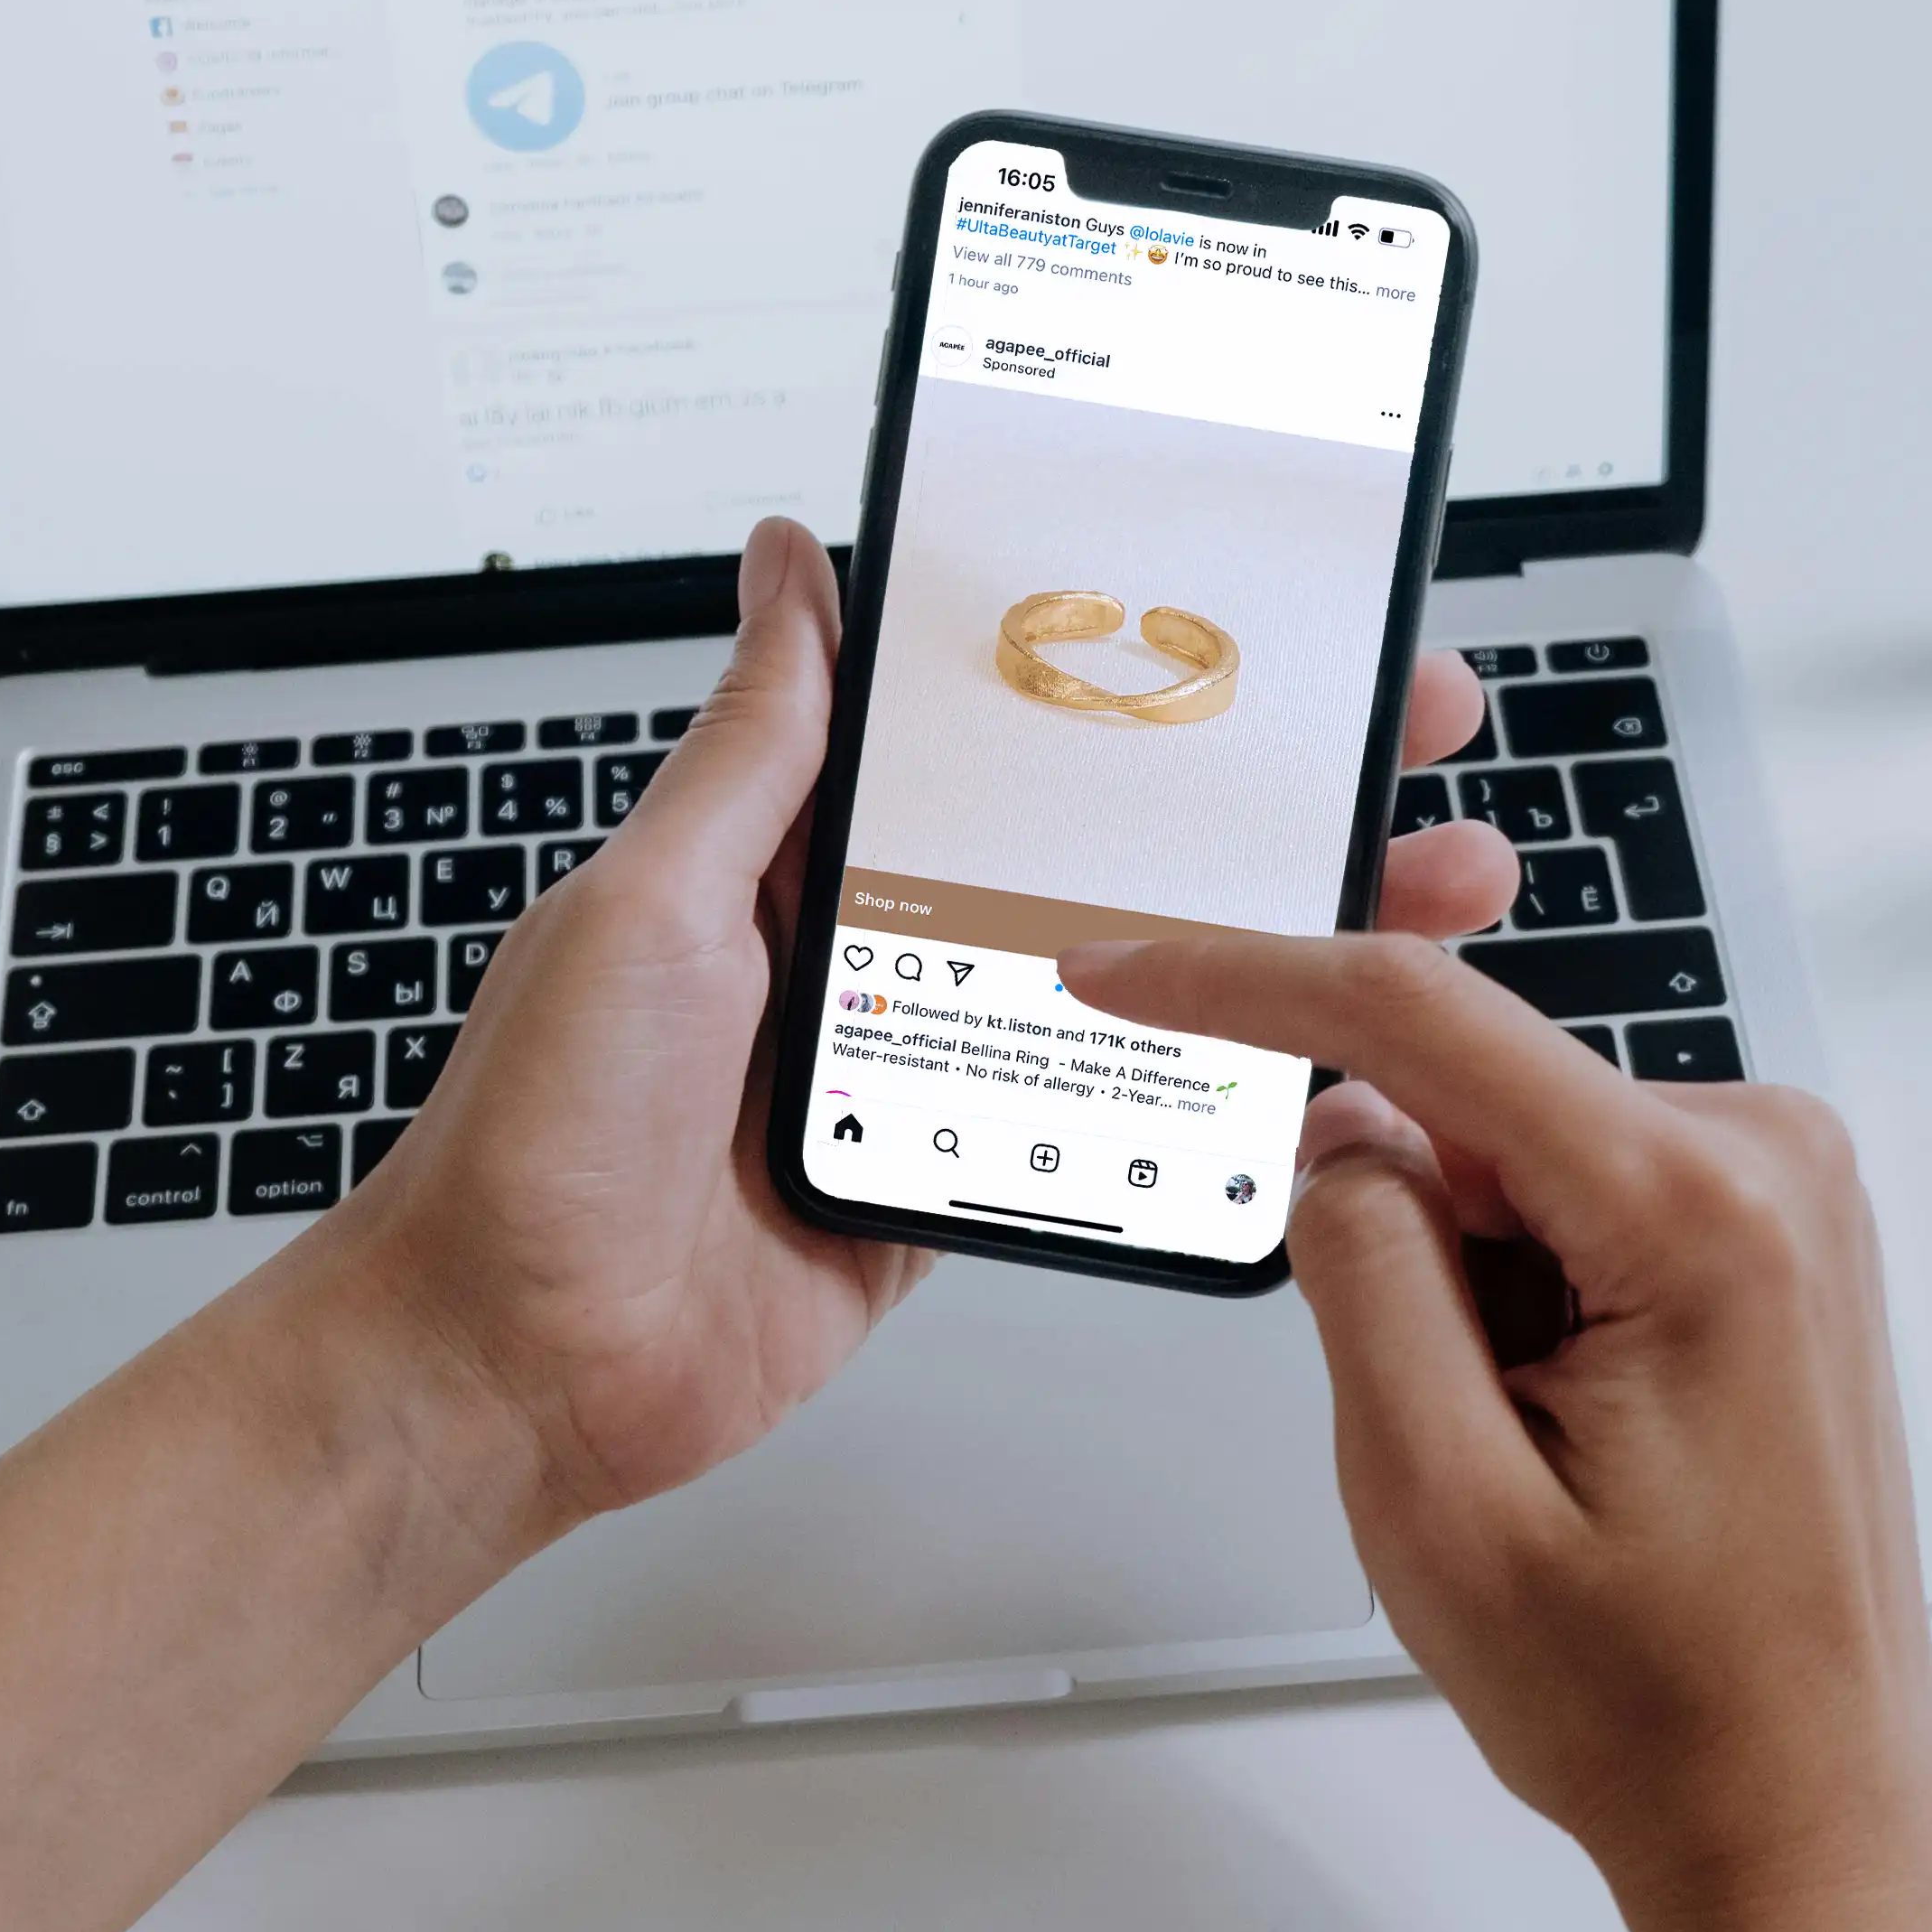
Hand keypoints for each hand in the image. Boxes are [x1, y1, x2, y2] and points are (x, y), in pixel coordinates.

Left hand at [290, 514, 1526, 1609]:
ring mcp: (924, 1064)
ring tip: (1415, 894)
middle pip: (1107, 844)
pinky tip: (1315, 1059)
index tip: (1257, 621)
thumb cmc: (536, 1134)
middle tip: (1399, 741)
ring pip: (1136, 978)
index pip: (1005, 727)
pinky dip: (1207, 1095)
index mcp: (804, 848)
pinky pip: (1100, 1124)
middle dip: (1261, 794)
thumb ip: (755, 749)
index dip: (1133, 671)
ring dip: (1275, 938)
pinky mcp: (950, 1182)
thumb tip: (788, 568)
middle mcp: (877, 941)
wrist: (516, 1364)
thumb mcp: (651, 900)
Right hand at [1045, 926, 1931, 1931]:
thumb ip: (1364, 1277)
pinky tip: (1578, 1432)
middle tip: (1456, 1433)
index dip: (1245, 980)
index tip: (1122, 969)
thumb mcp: (1437, 1502)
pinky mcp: (1777, 1235)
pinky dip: (1531, 1296)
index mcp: (1699, 1208)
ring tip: (1542, 1458)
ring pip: (1520, 1159)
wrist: (1803, 1813)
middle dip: (1411, 1240)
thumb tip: (1339, 1133)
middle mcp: (1774, 1160)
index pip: (1424, 1020)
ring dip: (1476, 1287)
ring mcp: (1790, 1194)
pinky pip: (1583, 1200)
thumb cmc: (1657, 1703)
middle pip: (1477, 1103)